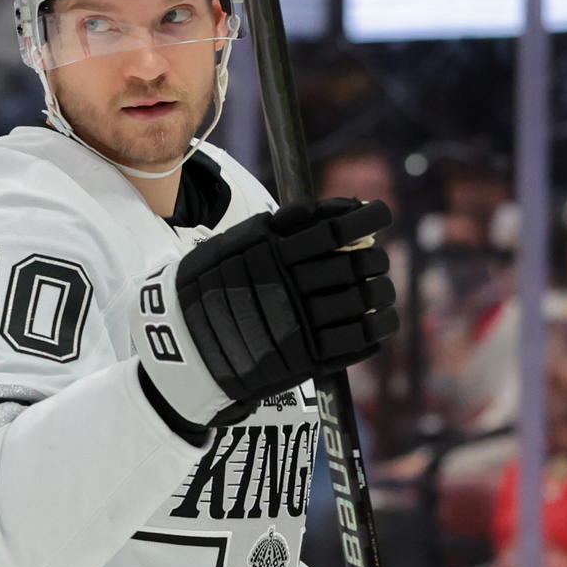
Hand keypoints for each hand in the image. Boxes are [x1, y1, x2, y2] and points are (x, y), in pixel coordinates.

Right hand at [134, 198, 397, 431]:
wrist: (184, 346)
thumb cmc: (209, 288)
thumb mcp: (231, 245)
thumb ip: (279, 224)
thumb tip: (336, 207)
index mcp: (271, 255)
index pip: (333, 230)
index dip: (366, 218)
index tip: (381, 212)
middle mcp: (289, 288)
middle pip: (355, 265)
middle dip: (375, 257)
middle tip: (376, 256)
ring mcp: (300, 325)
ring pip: (364, 301)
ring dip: (382, 292)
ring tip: (380, 289)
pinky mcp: (308, 358)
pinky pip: (359, 339)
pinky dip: (377, 326)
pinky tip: (379, 319)